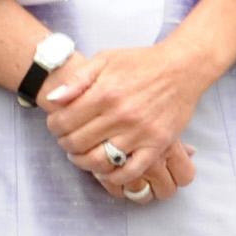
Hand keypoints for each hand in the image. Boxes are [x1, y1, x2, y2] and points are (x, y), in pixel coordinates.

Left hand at [41, 44, 215, 202]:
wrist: (182, 67)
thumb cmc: (141, 62)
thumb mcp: (105, 59)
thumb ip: (78, 79)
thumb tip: (53, 100)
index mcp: (104, 93)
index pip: (63, 122)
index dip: (54, 126)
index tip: (57, 125)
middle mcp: (121, 115)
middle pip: (77, 143)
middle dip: (65, 144)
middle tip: (68, 140)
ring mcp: (140, 132)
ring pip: (99, 161)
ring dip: (84, 162)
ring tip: (83, 155)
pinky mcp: (157, 144)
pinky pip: (130, 171)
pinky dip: (114, 176)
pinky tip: (107, 168)